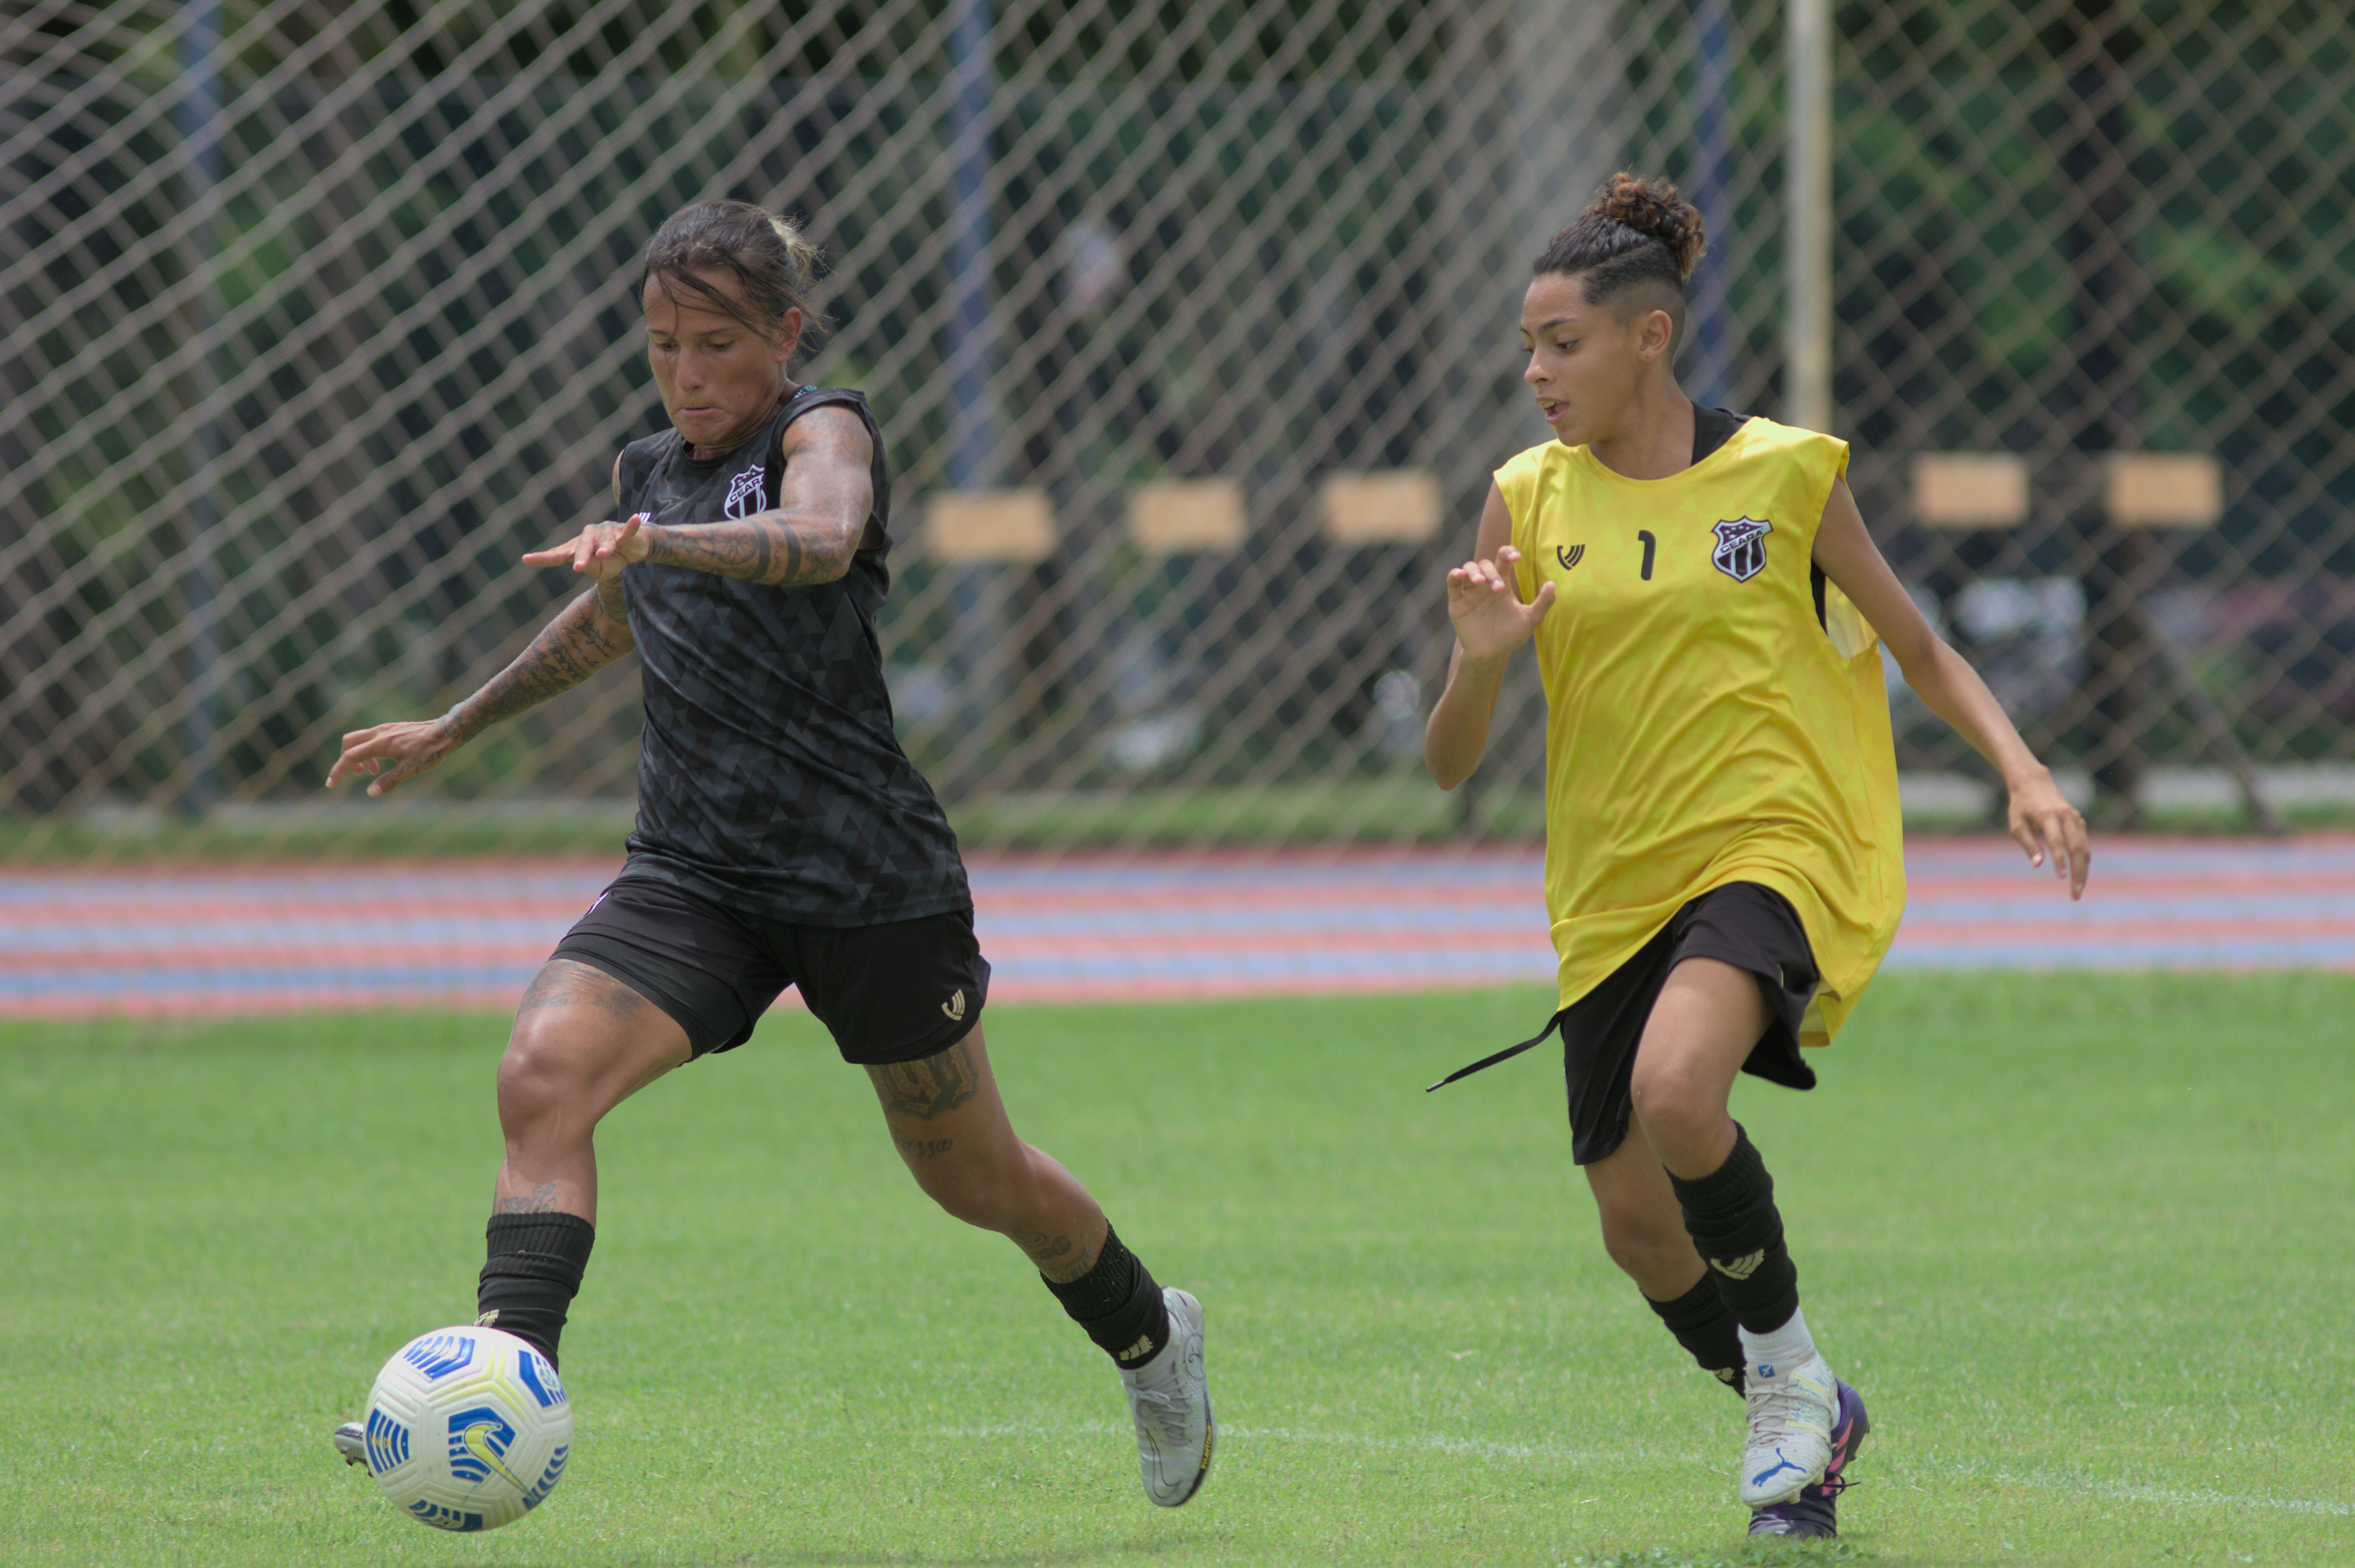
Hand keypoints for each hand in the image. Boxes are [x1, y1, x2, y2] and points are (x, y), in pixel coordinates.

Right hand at [325, 717, 461, 797]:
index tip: (331, 784)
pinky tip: (382, 763)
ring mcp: (386, 729)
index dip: (338, 771)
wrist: (447, 731)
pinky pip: (372, 738)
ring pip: (360, 739)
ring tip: (372, 772)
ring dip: (359, 756)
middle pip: (349, 743)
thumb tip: (370, 792)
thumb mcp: (410, 769)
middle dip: (345, 760)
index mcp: (380, 743)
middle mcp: (379, 733)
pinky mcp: (393, 728)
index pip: (351, 757)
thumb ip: (389, 781)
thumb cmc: (430, 750)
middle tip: (353, 776)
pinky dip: (369, 750)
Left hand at [522, 513, 651, 581]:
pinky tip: (634, 519)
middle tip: (578, 567)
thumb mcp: (601, 571)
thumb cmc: (612, 560)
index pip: (558, 554)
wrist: (632, 548)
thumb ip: (591, 569)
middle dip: (581, 556)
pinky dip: (631, 526)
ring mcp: (605, 532)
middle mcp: (588, 537)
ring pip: (604, 540)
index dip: (543, 557)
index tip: (526, 559)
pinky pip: (627, 530)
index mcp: (576, 549)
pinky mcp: (622, 531)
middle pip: (581, 546)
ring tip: (604, 554)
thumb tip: (583, 563)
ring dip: (605, 547)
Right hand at [1445, 544, 1556, 664]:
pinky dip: (1454, 575)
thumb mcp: (1530, 619)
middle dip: (1491, 572)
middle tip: (1499, 588)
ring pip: (1468, 569)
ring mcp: (1470, 592)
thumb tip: (1553, 584)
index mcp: (1503, 583)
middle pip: (1485, 565)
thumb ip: (1543, 603)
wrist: (1492, 655)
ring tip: (1480, 582)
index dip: (1508, 552)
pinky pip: (1452, 584)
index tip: (1516, 557)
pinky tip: (1460, 574)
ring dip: (1474, 571)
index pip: (1503, 560)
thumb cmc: (1511, 635)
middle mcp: (1485, 584)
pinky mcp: (1456, 603)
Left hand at [2006, 768, 2089, 899]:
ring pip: (2084, 847)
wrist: (2034, 782)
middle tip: (2075, 893)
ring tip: (2078, 889)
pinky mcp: (2078, 820)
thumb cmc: (2020, 805)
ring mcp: (2075, 818)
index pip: (2057, 841)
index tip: (2061, 878)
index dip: (2060, 860)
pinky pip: (2084, 842)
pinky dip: (2083, 859)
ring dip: (2083, 869)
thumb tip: (2038, 865)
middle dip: (2078, 872)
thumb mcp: (2016, 824)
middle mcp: (2066, 816)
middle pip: (2077, 847)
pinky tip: (2079, 873)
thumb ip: (2028, 844)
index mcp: (2048, 816)